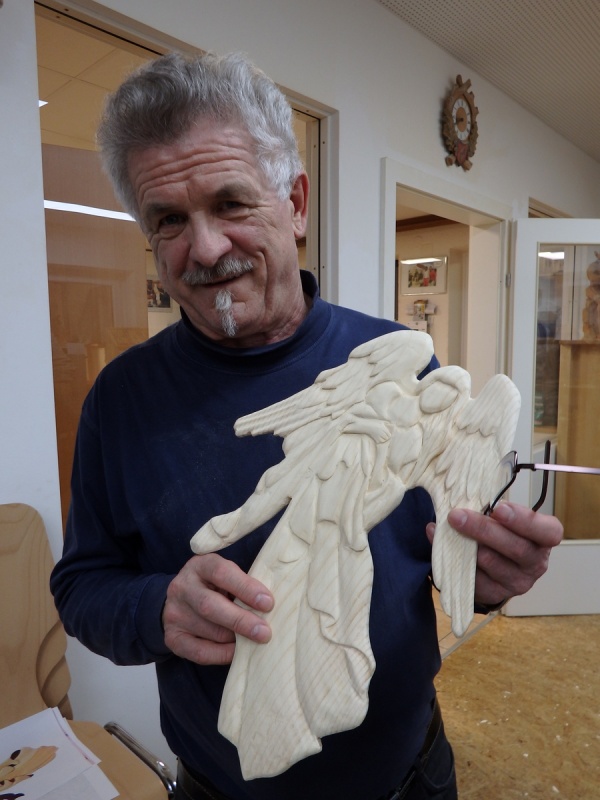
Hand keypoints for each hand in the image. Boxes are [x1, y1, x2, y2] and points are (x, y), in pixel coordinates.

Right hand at [162, 553, 273, 665]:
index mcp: (200, 565)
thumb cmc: (216, 586)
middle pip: (210, 605)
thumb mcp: (227, 576)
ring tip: (254, 640)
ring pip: (209, 631)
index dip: (246, 588)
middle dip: (241, 620)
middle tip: (265, 632)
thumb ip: (243, 585)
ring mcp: (174, 613)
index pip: (221, 572)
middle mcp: (182, 587)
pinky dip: (223, 654)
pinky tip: (237, 652)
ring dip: (235, 639)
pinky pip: (200, 651)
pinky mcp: (172, 637)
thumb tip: (268, 607)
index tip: (268, 603)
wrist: (182, 599)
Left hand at [427, 502, 562, 606]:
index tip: (498, 508)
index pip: (548, 532)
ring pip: (492, 563)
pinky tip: (441, 542)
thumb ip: (495, 510)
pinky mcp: (496, 594)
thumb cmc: (504, 531)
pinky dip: (454, 559)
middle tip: (457, 516)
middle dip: (483, 529)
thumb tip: (465, 501)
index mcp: (544, 539)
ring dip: (467, 545)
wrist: (497, 563)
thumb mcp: (507, 518)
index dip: (523, 520)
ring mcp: (517, 582)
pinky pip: (474, 579)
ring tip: (448, 528)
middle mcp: (536, 563)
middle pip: (515, 548)